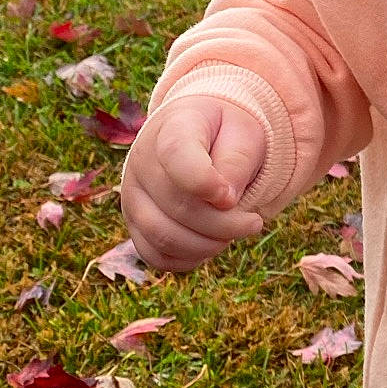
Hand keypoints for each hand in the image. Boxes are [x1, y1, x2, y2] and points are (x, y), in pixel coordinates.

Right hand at [122, 96, 267, 273]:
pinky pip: (155, 256)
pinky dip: (188, 259)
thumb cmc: (227, 135)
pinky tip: (211, 244)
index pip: (177, 155)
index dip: (204, 182)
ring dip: (208, 245)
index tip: (229, 197)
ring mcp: (133, 194)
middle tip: (253, 222)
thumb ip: (237, 161)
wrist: (203, 137)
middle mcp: (142, 161)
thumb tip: (224, 201)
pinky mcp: (135, 223)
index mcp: (172, 128)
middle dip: (224, 225)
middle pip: (178, 207)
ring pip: (163, 237)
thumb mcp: (245, 135)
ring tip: (233, 234)